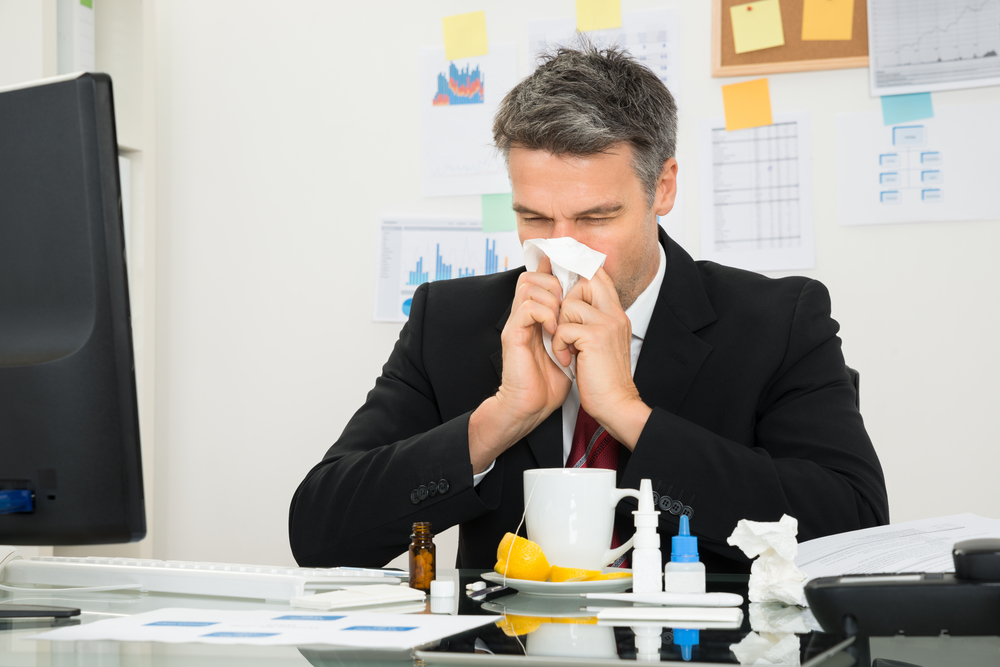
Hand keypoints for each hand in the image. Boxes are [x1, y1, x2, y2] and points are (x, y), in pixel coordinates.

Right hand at [468, 257, 571, 471]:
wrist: (532, 405)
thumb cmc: (551, 380)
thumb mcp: (570, 344)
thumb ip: (574, 324)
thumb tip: (590, 307)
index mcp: (536, 315)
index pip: (538, 277)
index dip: (553, 270)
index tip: (571, 272)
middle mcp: (524, 315)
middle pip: (531, 275)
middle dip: (553, 283)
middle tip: (567, 304)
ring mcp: (517, 323)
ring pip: (529, 286)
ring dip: (552, 299)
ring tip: (561, 321)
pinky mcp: (514, 335)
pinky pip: (528, 308)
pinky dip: (546, 315)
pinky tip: (554, 332)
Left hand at [552, 267, 650, 447]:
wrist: (616, 405)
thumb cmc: (604, 380)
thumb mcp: (601, 345)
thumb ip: (592, 323)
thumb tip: (569, 307)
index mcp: (617, 315)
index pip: (600, 276)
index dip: (580, 273)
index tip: (565, 284)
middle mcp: (615, 314)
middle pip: (586, 280)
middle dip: (566, 300)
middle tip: (564, 326)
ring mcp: (608, 324)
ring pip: (570, 304)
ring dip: (560, 327)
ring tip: (567, 348)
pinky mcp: (595, 337)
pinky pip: (564, 327)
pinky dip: (559, 344)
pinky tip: (566, 359)